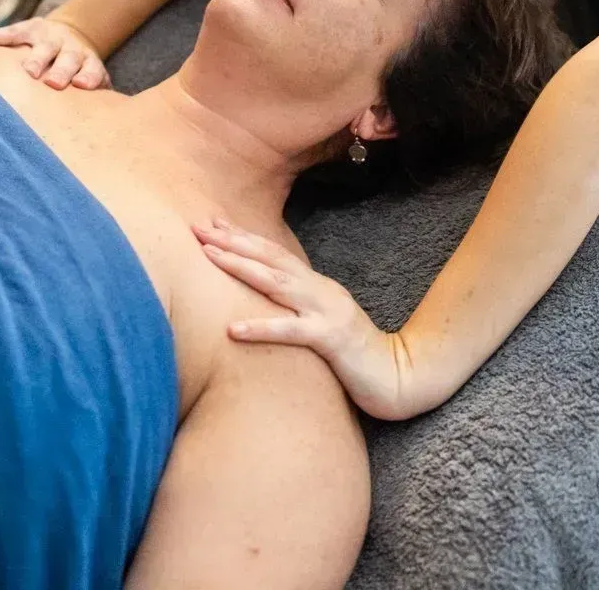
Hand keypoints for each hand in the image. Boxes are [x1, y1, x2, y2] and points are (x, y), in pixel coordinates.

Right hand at [0, 16, 109, 89]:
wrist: (70, 34)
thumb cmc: (77, 69)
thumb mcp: (91, 78)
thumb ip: (98, 96)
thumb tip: (103, 122)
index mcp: (87, 61)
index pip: (91, 69)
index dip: (88, 76)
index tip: (81, 85)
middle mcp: (69, 47)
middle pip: (68, 58)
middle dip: (61, 70)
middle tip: (53, 83)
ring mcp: (48, 36)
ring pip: (44, 47)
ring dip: (36, 58)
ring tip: (27, 71)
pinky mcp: (28, 28)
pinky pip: (10, 33)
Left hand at [194, 219, 420, 420]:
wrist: (400, 375)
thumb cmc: (356, 355)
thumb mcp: (323, 323)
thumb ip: (299, 308)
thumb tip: (267, 302)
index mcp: (317, 286)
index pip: (274, 254)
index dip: (242, 237)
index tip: (211, 223)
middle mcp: (320, 291)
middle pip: (271, 258)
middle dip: (232, 241)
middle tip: (199, 227)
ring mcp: (327, 312)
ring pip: (277, 283)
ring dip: (240, 267)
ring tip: (208, 255)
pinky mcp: (332, 340)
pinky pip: (292, 332)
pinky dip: (262, 328)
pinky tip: (233, 329)